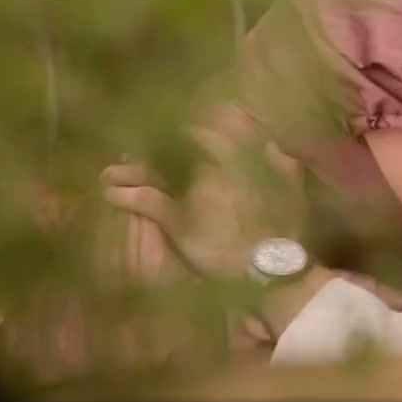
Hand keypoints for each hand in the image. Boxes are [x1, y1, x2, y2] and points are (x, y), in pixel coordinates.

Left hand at [101, 129, 306, 281]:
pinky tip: (108, 194)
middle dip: (150, 152)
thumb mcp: (294, 191)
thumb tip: (273, 145)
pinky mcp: (177, 219)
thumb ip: (285, 165)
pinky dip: (125, 196)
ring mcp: (191, 193)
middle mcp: (211, 170)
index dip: (185, 135)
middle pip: (172, 153)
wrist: (270, 265)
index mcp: (239, 161)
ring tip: (107, 172)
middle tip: (132, 152)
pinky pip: (146, 201)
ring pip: (154, 174)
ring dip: (130, 172)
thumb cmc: (284, 229)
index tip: (174, 135)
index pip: (205, 137)